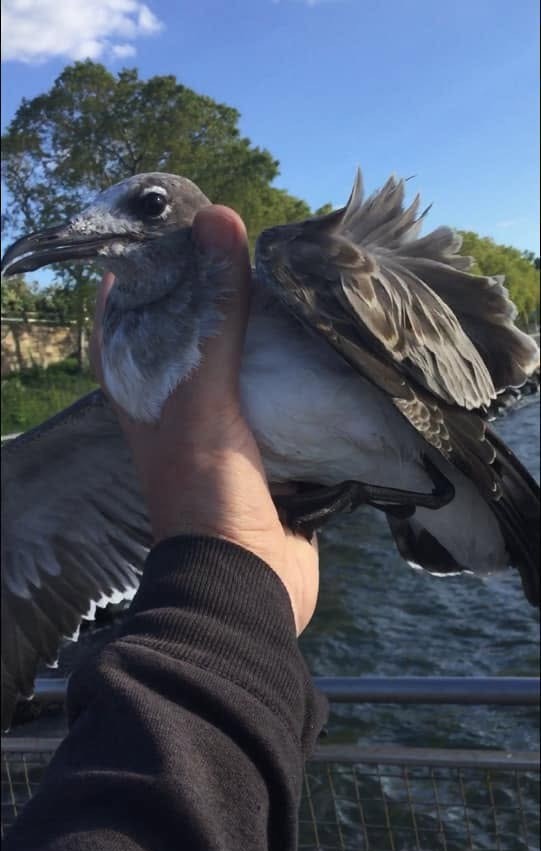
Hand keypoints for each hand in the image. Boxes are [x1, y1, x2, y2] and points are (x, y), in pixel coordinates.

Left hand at [91, 205, 318, 634]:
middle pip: (197, 327)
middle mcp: (182, 401)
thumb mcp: (204, 398)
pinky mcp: (273, 447)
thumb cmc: (208, 493)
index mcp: (145, 388)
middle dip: (228, 288)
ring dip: (273, 328)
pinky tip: (333, 339)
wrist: (248, 585)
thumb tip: (221, 218)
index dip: (155, 263)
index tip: (196, 222)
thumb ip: (214, 316)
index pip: (131, 306)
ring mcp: (229, 425)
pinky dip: (305, 370)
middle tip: (267, 243)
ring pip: (247, 359)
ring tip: (306, 278)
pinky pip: (287, 395)